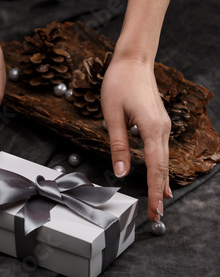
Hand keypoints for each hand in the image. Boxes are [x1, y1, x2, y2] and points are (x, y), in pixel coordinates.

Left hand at [101, 57, 171, 221]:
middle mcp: (162, 129)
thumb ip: (118, 145)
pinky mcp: (158, 123)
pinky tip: (159, 179)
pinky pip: (161, 151)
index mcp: (151, 128)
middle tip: (156, 215)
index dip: (152, 190)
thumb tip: (120, 172)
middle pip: (162, 167)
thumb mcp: (112, 116)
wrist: (133, 61)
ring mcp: (162, 126)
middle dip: (157, 192)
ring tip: (158, 203)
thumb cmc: (119, 84)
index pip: (154, 167)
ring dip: (160, 182)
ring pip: (163, 161)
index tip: (154, 209)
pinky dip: (160, 168)